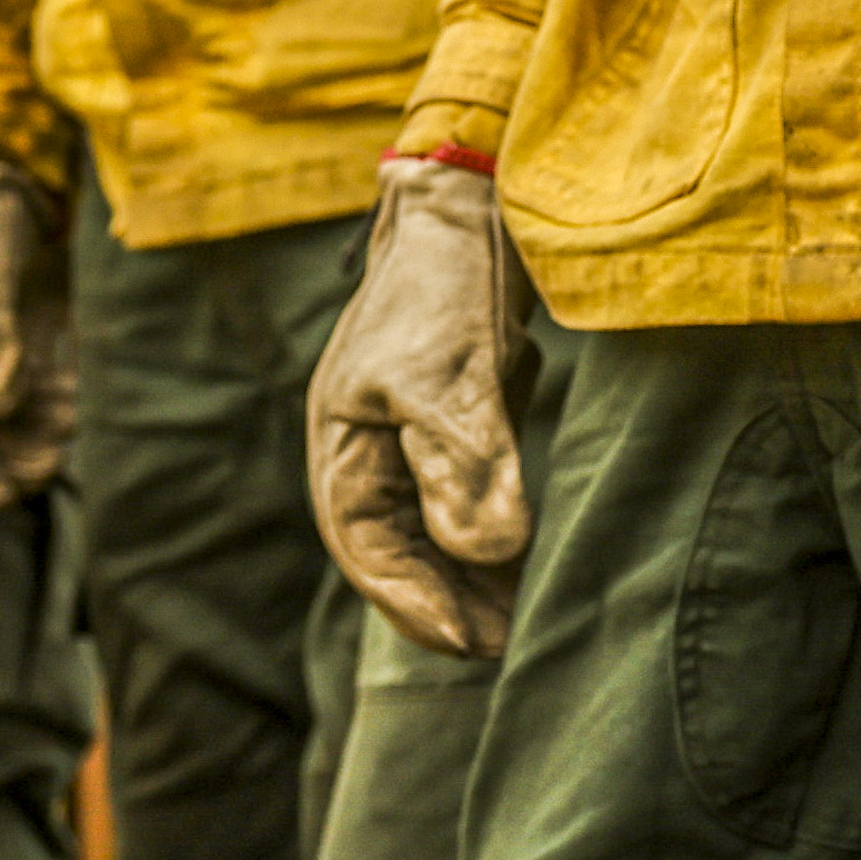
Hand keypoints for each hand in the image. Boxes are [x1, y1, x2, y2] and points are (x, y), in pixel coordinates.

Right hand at [309, 157, 531, 655]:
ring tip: (516, 625)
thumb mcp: (452, 375)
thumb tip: (487, 553)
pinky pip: (456, 506)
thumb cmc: (444, 286)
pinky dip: (483, 543)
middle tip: (501, 648)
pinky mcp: (446, 431)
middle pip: (392, 552)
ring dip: (465, 582)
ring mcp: (402, 442)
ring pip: (426, 535)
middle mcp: (363, 451)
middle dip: (441, 603)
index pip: (364, 546)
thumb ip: (466, 464)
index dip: (412, 599)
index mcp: (339, 442)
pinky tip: (521, 569)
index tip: (468, 639)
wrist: (468, 211)